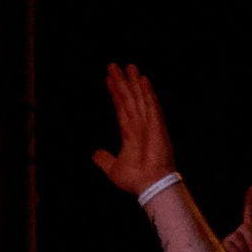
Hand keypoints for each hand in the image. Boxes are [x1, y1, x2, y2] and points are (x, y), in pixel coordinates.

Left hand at [90, 63, 177, 198]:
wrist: (150, 185)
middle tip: (114, 66)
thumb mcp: (113, 168)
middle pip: (129, 98)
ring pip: (140, 97)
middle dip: (122, 82)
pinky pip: (151, 104)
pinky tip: (143, 80)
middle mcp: (140, 125)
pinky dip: (147, 92)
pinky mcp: (157, 125)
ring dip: (134, 82)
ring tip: (129, 66)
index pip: (121, 107)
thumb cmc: (136, 179)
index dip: (115, 93)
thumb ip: (104, 159)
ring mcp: (149, 123)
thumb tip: (94, 154)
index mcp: (130, 133)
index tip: (109, 79)